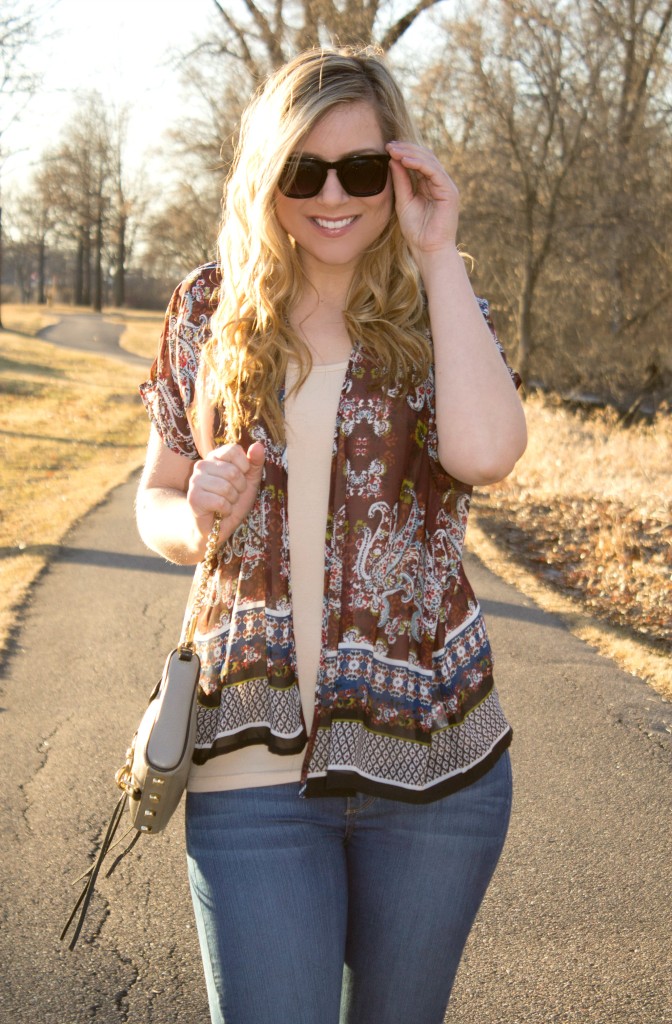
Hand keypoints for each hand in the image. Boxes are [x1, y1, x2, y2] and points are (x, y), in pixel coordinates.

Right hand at [187, 441, 264, 536]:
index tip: (241, 477)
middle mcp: (202, 465)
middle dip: (239, 488)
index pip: (234, 450)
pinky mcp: (193, 498)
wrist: (215, 526)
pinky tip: (220, 511)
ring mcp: (195, 481)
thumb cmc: (232, 500)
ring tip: (226, 503)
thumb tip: (258, 445)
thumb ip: (255, 463)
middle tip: (232, 495)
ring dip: (232, 500)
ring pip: (226, 488)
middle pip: (232, 472)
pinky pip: (220, 502)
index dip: (244, 467)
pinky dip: (226, 510)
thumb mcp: (249, 481)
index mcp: (215, 457)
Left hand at [386, 141, 459, 260]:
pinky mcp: (449, 192)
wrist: (428, 249)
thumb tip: (393, 160)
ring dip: (410, 154)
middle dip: (406, 149)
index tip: (386, 148)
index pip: (418, 161)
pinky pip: (434, 172)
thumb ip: (400, 181)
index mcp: (429, 184)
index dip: (403, 152)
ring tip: (394, 151)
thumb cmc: (416, 231)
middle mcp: (439, 182)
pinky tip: (405, 161)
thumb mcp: (403, 201)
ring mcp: (446, 186)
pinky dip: (419, 164)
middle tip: (389, 145)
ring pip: (430, 161)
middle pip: (425, 157)